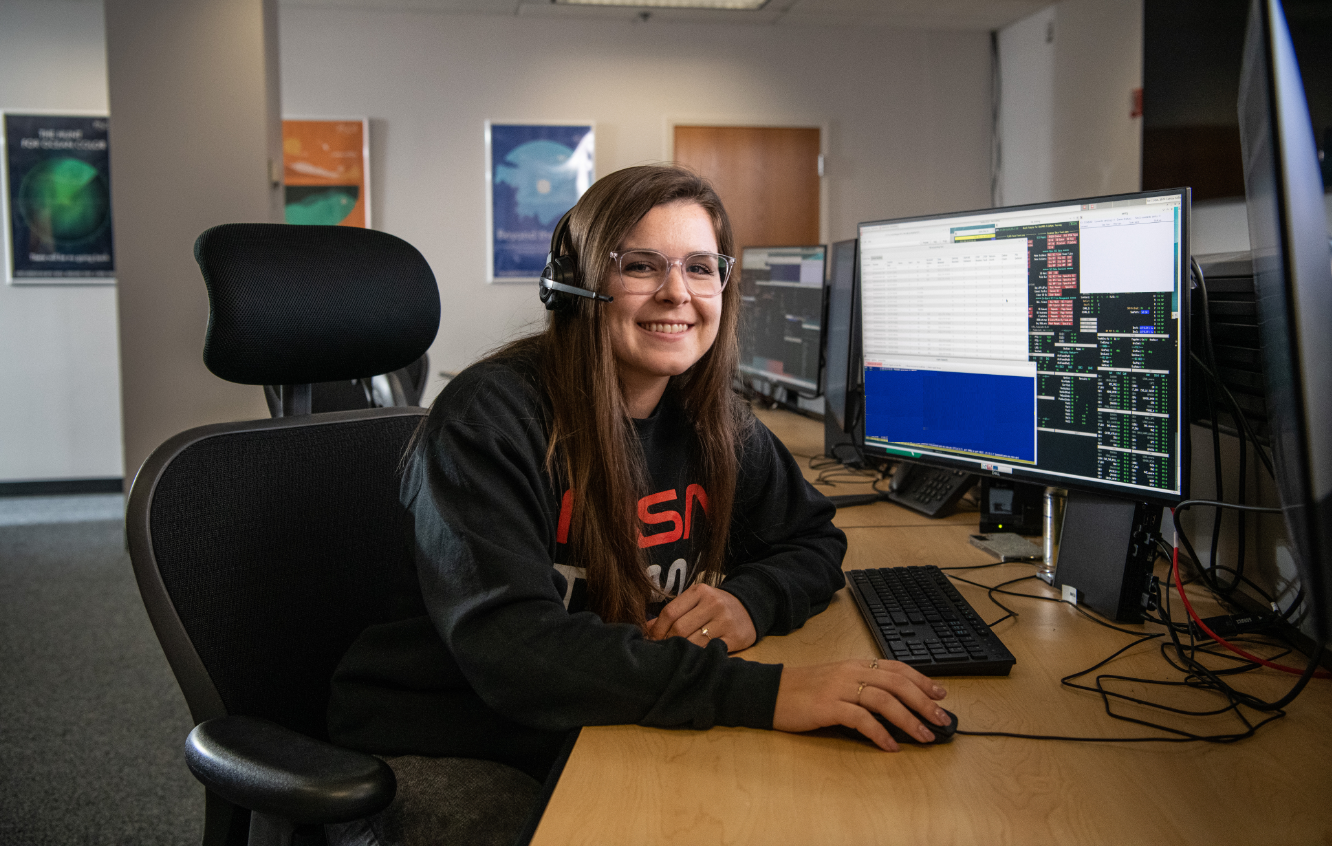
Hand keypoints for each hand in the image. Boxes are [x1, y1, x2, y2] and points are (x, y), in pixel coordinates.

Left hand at [643, 584, 756, 652]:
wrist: (749, 608)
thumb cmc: (714, 606)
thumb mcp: (695, 601)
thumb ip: (673, 612)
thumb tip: (646, 627)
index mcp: (699, 591)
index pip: (670, 612)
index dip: (657, 629)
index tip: (651, 639)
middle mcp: (713, 604)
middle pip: (680, 628)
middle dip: (667, 642)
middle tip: (661, 650)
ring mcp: (725, 621)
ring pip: (693, 642)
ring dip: (681, 651)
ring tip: (675, 654)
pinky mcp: (735, 638)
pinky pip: (709, 651)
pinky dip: (698, 656)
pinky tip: (693, 658)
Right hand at [772, 659, 948, 751]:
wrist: (771, 691)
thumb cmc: (804, 689)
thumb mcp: (837, 680)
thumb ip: (863, 686)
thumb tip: (895, 705)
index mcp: (855, 665)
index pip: (897, 668)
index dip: (922, 681)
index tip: (941, 694)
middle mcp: (850, 672)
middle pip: (897, 683)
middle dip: (923, 702)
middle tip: (941, 719)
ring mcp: (839, 688)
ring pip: (884, 700)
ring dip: (908, 719)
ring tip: (924, 735)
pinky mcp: (827, 707)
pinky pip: (860, 719)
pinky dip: (880, 733)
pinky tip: (891, 745)